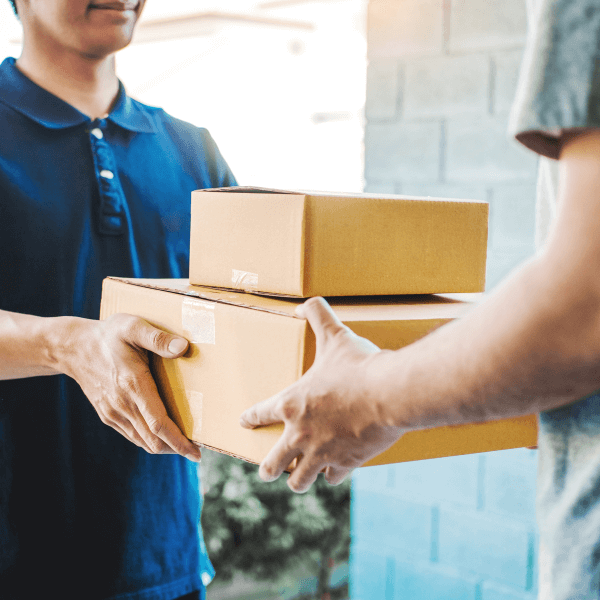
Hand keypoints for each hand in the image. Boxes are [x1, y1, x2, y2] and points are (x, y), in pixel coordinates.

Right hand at [55, 313, 201, 460]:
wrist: (73, 347)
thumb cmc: (108, 335)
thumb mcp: (133, 327)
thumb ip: (158, 338)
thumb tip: (183, 347)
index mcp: (133, 385)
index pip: (159, 424)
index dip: (179, 441)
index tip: (196, 453)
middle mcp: (123, 405)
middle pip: (153, 439)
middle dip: (176, 448)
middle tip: (196, 451)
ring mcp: (113, 412)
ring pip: (142, 441)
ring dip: (163, 446)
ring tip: (183, 445)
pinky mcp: (107, 415)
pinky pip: (131, 435)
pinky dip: (148, 440)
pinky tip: (160, 436)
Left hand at [239, 297, 403, 492]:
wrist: (389, 393)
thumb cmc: (359, 365)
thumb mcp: (335, 336)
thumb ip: (317, 315)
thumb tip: (303, 304)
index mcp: (292, 404)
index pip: (261, 413)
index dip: (251, 418)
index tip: (243, 422)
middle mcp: (300, 434)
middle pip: (273, 463)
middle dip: (268, 469)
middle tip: (267, 471)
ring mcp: (321, 453)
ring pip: (299, 479)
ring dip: (297, 479)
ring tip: (296, 479)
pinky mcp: (346, 463)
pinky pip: (331, 478)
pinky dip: (331, 475)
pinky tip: (332, 472)